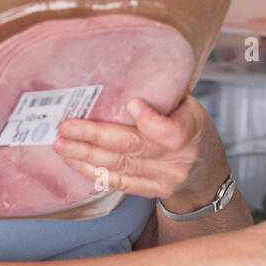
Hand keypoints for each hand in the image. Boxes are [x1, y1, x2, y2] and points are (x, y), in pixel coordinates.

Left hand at [53, 95, 227, 203]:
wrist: (205, 165)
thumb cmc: (188, 124)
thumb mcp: (185, 105)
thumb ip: (161, 96)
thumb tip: (121, 74)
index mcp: (190, 129)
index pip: (171, 130)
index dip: (150, 120)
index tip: (130, 104)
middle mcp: (178, 158)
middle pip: (133, 147)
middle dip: (95, 137)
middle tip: (66, 128)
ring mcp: (166, 178)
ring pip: (121, 166)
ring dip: (87, 155)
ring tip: (61, 145)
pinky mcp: (154, 191)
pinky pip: (120, 183)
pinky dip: (95, 172)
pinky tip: (75, 162)